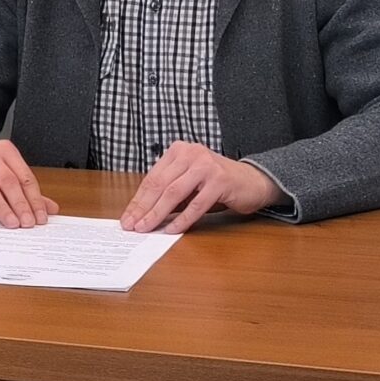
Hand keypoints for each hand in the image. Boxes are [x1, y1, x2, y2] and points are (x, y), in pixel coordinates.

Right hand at [0, 140, 58, 227]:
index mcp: (5, 151)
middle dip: (20, 204)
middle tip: (28, 223)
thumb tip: (51, 209)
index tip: (41, 217)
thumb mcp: (5, 174)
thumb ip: (27, 191)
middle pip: (8, 181)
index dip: (34, 198)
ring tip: (11, 224)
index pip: (24, 176)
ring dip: (1, 207)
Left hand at [121, 142, 280, 232]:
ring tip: (147, 229)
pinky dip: (182, 219)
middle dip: (143, 208)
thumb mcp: (188, 183)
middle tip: (132, 226)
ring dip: (158, 214)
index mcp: (178, 151)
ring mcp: (206, 165)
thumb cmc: (216, 183)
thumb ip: (168, 193)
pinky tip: (172, 230)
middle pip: (160, 184)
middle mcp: (191, 153)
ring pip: (174, 193)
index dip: (138, 200)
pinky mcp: (220, 181)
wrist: (252, 181)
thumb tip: (142, 214)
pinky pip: (196, 204)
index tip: (127, 217)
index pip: (152, 178)